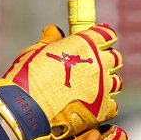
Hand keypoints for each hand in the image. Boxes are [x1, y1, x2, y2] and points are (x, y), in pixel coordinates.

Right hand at [0, 24, 121, 139]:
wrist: (24, 109)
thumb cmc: (26, 77)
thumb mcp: (35, 51)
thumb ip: (50, 40)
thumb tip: (54, 30)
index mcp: (84, 44)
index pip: (107, 34)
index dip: (102, 38)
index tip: (95, 42)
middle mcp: (98, 64)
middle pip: (114, 58)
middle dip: (105, 60)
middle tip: (90, 67)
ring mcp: (102, 88)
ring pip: (116, 82)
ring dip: (106, 83)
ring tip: (89, 88)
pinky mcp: (102, 109)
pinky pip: (113, 105)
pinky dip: (104, 105)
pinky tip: (90, 106)